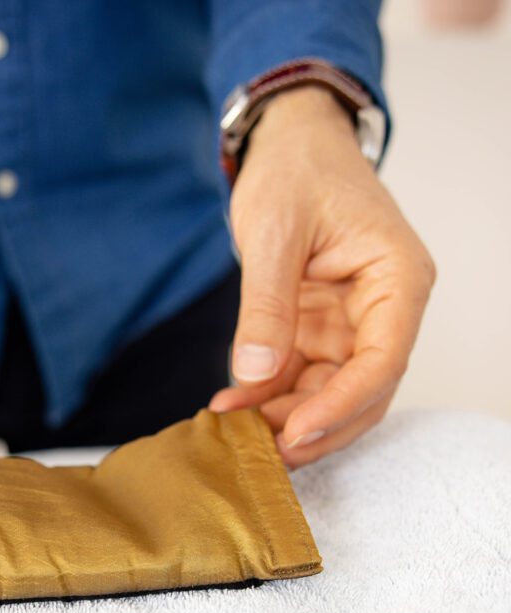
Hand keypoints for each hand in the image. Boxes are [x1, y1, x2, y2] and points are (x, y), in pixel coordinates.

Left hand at [209, 87, 435, 467]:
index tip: (295, 435)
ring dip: (286, 416)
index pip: (383, 360)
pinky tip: (231, 405)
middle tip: (260, 453)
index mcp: (396, 280)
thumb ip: (267, 304)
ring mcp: (350, 322)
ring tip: (234, 432)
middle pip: (361, 390)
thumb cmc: (296, 170)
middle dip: (314, 426)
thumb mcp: (274, 232)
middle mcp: (383, 308)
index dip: (342, 406)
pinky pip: (300, 373)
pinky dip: (269, 394)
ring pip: (330, 391)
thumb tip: (255, 372)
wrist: (288, 144)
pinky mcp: (318, 326)